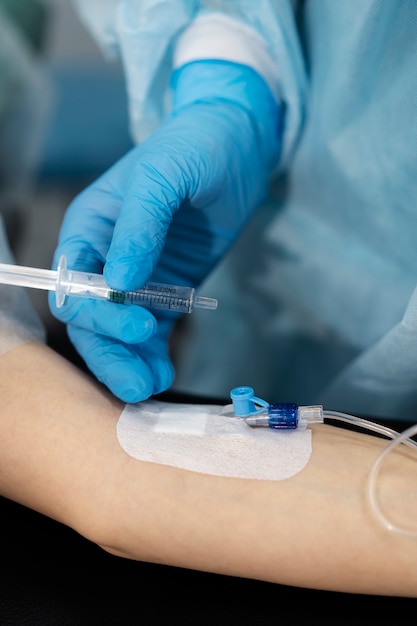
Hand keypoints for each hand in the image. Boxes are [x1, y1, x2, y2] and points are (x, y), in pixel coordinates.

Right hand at [49, 60, 280, 401]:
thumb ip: (140, 225)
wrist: (238, 148)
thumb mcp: (164, 176)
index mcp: (90, 227)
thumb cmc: (195, 148)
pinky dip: (153, 354)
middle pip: (91, 317)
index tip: (140, 324)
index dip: (96, 310)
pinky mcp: (166, 292)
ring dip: (128, 362)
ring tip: (151, 385)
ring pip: (117, 333)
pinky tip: (164, 372)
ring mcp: (136, 278)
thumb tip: (120, 282)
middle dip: (111, 350)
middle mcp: (105, 257)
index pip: (73, 281)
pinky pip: (151, 332)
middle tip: (140, 380)